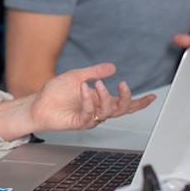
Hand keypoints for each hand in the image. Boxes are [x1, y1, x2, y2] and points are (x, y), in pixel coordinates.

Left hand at [0, 63, 155, 139]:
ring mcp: (89, 118)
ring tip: (96, 83)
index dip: (138, 102)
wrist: (37, 103)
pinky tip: (84, 89)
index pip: (123, 103)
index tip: (152, 97)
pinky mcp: (78, 123)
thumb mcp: (77, 76)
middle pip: (121, 110)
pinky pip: (90, 114)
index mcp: (99, 101)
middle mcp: (96, 110)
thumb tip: (112, 67)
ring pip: (107, 112)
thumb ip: (95, 72)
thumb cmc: (55, 92)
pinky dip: (89, 100)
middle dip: (126, 98)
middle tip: (123, 85)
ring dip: (105, 96)